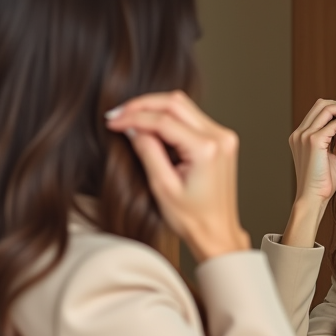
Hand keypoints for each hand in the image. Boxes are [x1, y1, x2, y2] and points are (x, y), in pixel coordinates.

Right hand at [105, 91, 250, 261]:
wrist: (217, 232)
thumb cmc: (193, 218)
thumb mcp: (162, 186)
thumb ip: (147, 151)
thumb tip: (133, 127)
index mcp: (206, 149)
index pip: (163, 119)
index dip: (133, 117)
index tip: (112, 122)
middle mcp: (219, 137)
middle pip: (175, 103)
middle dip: (143, 105)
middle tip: (118, 114)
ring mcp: (223, 137)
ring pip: (183, 106)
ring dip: (155, 109)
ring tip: (129, 119)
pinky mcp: (221, 140)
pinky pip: (191, 118)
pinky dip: (169, 118)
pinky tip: (150, 127)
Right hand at [281, 98, 335, 246]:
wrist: (314, 199)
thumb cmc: (323, 183)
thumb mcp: (335, 157)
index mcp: (301, 136)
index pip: (320, 111)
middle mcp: (300, 133)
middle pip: (322, 104)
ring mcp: (304, 135)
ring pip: (328, 109)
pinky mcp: (313, 141)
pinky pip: (335, 123)